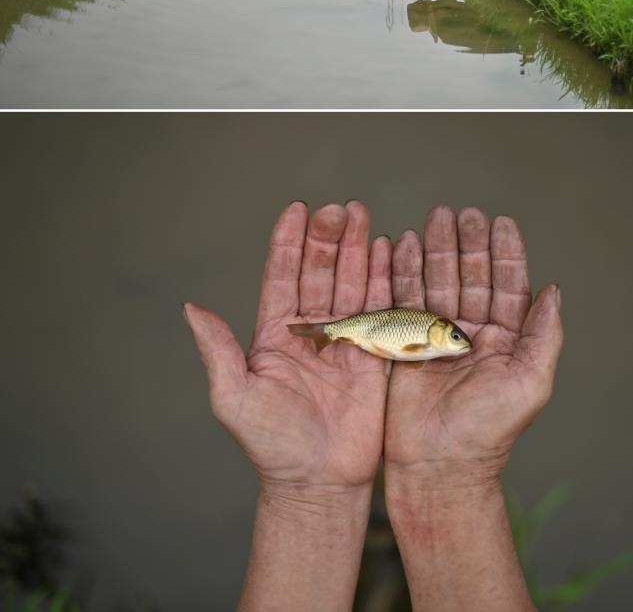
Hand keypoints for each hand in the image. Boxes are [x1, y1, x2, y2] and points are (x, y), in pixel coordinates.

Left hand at [184, 201, 392, 493]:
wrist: (318, 481)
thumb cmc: (271, 444)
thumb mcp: (234, 395)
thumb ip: (217, 348)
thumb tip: (190, 307)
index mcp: (276, 333)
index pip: (282, 275)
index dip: (288, 242)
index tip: (296, 209)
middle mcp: (311, 329)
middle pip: (319, 270)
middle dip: (326, 236)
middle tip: (335, 207)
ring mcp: (345, 338)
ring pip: (350, 280)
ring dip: (355, 246)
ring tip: (359, 212)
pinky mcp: (375, 353)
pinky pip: (380, 306)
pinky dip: (383, 276)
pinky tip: (384, 248)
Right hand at [384, 206, 562, 487]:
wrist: (438, 465)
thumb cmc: (489, 431)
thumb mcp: (531, 381)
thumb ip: (544, 333)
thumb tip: (554, 289)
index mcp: (506, 339)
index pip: (508, 284)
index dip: (505, 252)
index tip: (501, 222)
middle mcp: (472, 331)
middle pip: (471, 275)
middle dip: (468, 242)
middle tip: (464, 213)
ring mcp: (437, 334)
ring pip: (439, 280)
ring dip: (438, 248)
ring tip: (435, 217)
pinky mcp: (405, 342)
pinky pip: (405, 298)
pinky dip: (405, 270)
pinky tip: (406, 245)